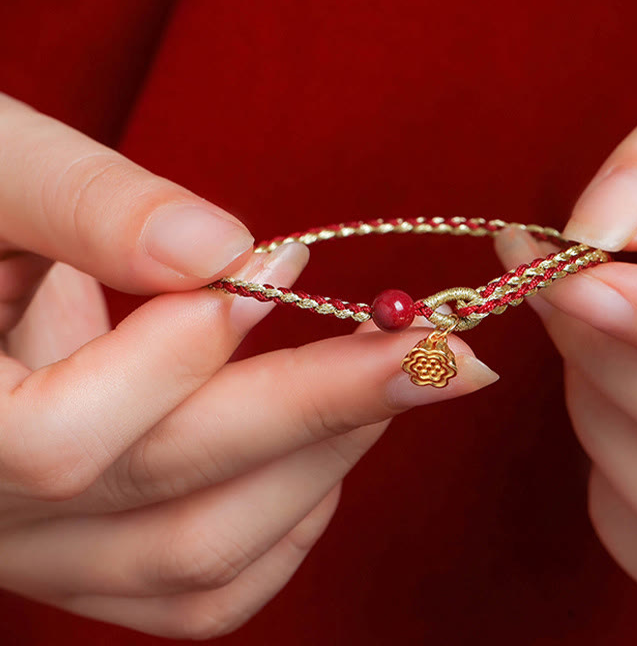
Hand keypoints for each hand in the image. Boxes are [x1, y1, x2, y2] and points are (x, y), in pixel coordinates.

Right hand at [0, 93, 498, 638]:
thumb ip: (84, 206)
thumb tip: (222, 251)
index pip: (57, 438)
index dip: (182, 351)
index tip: (282, 259)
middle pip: (167, 498)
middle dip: (320, 408)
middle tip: (439, 348)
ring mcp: (42, 552)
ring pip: (198, 559)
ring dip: (320, 463)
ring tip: (398, 376)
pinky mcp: (93, 555)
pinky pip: (201, 587)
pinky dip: (289, 524)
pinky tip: (334, 448)